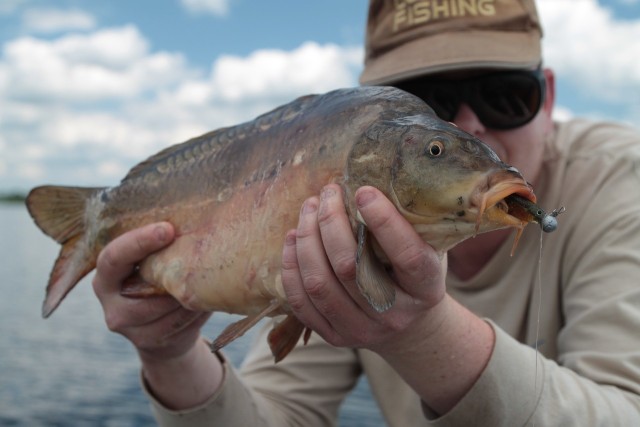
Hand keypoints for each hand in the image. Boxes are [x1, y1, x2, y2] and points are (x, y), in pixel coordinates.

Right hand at [92, 222, 210, 361]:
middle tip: (199, 250)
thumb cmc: (161, 284)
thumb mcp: (152, 265)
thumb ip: (161, 248)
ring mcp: (130, 328)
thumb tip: (195, 217)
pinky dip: (198, 307)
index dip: (139, 242)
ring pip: (166, 306)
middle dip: (171, 270)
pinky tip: (210, 296)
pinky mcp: (150, 342)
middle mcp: (111, 304)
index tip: (167, 229)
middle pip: (140, 287)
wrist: (164, 335)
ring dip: (190, 290)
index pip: (113, 257)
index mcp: (106, 276)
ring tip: (212, 272)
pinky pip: (180, 322)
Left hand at [281, 183, 447, 354]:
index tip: (363, 191)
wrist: (408, 325)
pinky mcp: (335, 337)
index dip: (384, 221)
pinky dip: (291, 267)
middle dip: (330, 222)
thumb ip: (409, 222)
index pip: (406, 256)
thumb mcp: (428, 248)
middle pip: (350, 267)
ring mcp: (362, 330)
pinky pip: (302, 303)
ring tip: (307, 210)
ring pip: (320, 284)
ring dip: (306, 240)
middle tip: (327, 193)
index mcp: (426, 289)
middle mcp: (394, 314)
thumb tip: (375, 175)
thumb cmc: (415, 272)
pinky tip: (293, 239)